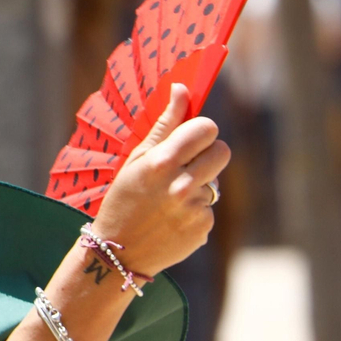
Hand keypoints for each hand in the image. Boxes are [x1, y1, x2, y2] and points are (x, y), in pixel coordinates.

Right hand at [91, 84, 225, 277]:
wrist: (117, 251)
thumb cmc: (123, 198)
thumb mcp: (136, 159)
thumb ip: (163, 125)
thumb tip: (182, 88)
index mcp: (162, 162)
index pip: (207, 129)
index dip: (201, 130)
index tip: (192, 136)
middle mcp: (182, 185)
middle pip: (222, 152)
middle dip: (209, 153)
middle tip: (187, 164)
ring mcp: (195, 209)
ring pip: (215, 182)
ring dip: (198, 185)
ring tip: (169, 199)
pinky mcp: (203, 228)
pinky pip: (209, 208)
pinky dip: (194, 211)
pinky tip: (172, 219)